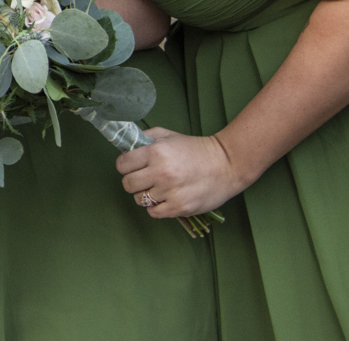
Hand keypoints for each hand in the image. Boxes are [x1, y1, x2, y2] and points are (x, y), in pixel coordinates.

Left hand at [116, 127, 251, 217]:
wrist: (226, 164)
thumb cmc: (195, 149)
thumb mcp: (168, 135)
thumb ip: (145, 138)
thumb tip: (126, 147)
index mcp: (156, 152)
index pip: (122, 164)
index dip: (125, 165)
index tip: (132, 165)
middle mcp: (161, 172)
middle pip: (127, 184)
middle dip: (133, 180)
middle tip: (144, 177)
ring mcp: (170, 192)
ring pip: (139, 199)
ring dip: (145, 194)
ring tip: (158, 188)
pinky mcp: (180, 207)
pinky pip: (153, 212)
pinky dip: (156, 207)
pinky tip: (165, 198)